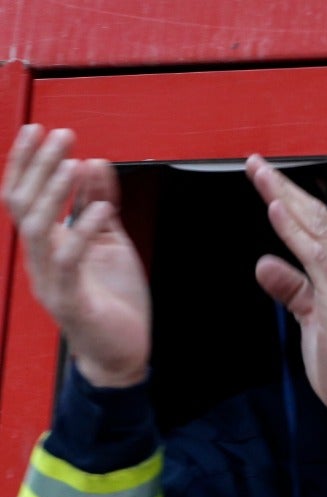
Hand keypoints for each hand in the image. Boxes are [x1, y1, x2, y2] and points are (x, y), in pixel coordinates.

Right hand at [2, 126, 150, 386]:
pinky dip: (82, 231)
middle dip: (39, 166)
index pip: (22, 196)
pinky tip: (102, 209)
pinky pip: (68, 261)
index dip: (26, 162)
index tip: (40, 130)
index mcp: (46, 245)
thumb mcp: (109, 243)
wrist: (123, 355)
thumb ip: (100, 206)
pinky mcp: (71, 302)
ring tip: (74, 164)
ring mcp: (51, 281)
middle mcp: (40, 260)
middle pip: (23, 204)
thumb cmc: (114, 301)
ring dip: (55, 193)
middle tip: (61, 136)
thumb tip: (95, 163)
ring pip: (37, 229)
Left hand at [245, 156, 326, 453]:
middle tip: (254, 162)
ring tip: (261, 175)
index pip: (317, 226)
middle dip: (284, 187)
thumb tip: (264, 263)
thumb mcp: (311, 317)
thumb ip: (292, 289)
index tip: (264, 177)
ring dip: (286, 199)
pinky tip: (277, 210)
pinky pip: (315, 258)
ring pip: (316, 229)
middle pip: (316, 218)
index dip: (290, 198)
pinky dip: (295, 231)